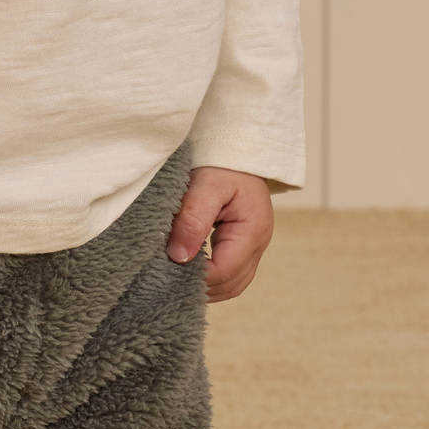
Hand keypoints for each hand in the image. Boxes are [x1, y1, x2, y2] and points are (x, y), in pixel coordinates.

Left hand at [166, 167, 272, 302]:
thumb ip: (193, 220)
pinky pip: (231, 269)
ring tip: (179, 273)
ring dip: (207, 283)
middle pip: (232, 284)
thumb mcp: (206, 185)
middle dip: (202, 286)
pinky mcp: (245, 240)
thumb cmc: (225, 161)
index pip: (224, 272)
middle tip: (170, 276)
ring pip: (233, 282)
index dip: (196, 276)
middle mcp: (259, 243)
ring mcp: (254, 244)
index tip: (169, 265)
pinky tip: (191, 264)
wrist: (240, 142)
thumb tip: (178, 256)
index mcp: (253, 231)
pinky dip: (212, 273)